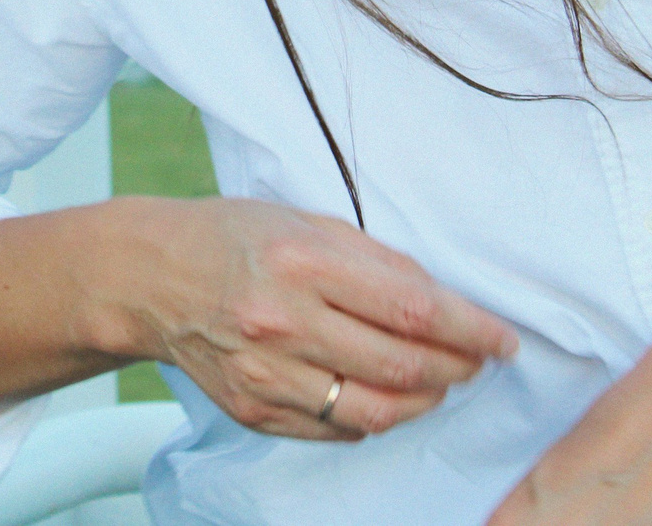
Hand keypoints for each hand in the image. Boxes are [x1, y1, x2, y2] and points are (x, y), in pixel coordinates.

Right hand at [108, 198, 518, 442]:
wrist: (149, 276)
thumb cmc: (233, 237)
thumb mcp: (305, 221)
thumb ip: (375, 259)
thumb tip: (442, 302)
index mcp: (302, 260)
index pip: (412, 308)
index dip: (470, 330)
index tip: (502, 340)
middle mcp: (283, 320)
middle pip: (403, 365)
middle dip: (458, 368)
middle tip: (477, 361)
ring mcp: (266, 372)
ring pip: (375, 411)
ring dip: (423, 401)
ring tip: (437, 382)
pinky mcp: (253, 409)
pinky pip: (335, 429)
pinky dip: (373, 419)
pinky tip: (383, 395)